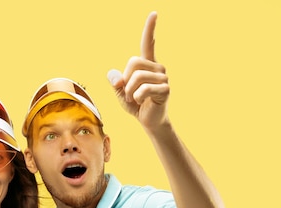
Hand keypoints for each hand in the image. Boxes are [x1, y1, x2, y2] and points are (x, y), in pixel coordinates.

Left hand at [107, 11, 169, 126]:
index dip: (150, 29)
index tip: (154, 14)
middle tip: (128, 93)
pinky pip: (142, 89)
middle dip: (125, 80)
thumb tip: (116, 78)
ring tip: (134, 99)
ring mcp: (163, 78)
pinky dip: (135, 97)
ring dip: (129, 91)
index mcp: (147, 65)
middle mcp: (157, 67)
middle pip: (133, 62)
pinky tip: (140, 102)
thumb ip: (115, 80)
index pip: (148, 43)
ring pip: (136, 77)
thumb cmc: (135, 104)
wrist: (148, 120)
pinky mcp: (165, 89)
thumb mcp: (119, 91)